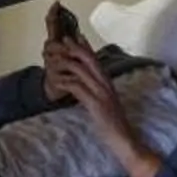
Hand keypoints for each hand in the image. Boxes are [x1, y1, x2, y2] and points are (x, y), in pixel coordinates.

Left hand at [42, 37, 162, 176]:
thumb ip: (96, 91)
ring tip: (52, 63)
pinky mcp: (95, 103)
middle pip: (88, 58)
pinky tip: (55, 82)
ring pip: (80, 69)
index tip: (74, 36)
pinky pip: (76, 86)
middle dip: (73, 48)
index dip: (85, 46)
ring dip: (64, 63)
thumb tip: (83, 83)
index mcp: (108, 82)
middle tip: (61, 42)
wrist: (124, 140)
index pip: (96, 59)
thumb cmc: (113, 124)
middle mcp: (106, 83)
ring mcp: (101, 92)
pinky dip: (64, 82)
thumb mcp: (105, 102)